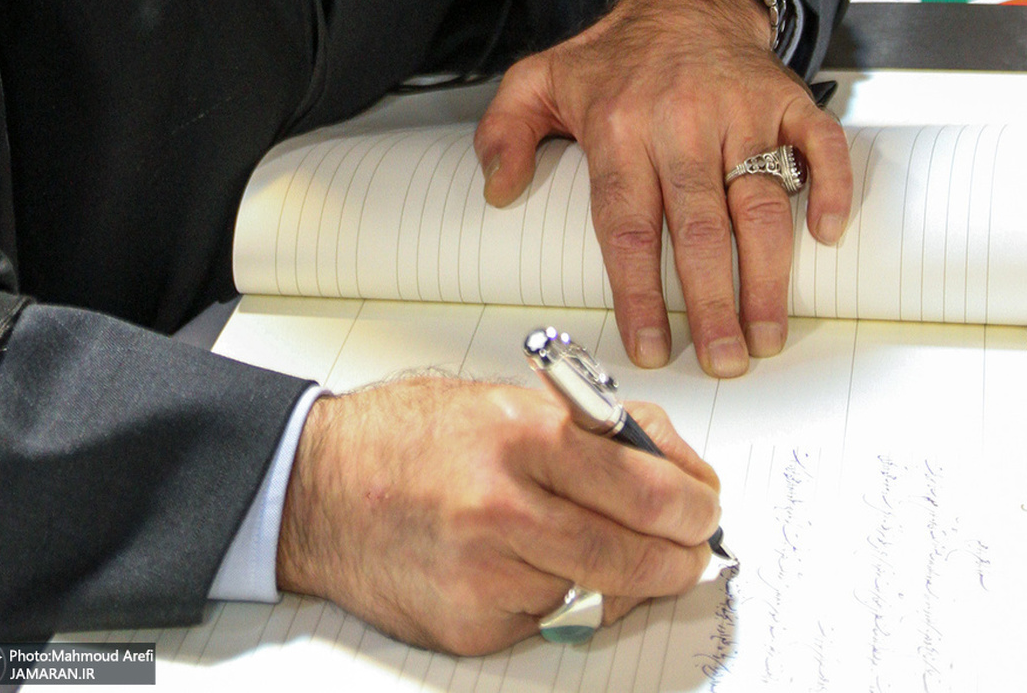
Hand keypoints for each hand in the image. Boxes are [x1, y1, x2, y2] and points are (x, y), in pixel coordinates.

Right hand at [276, 377, 720, 655]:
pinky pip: (553, 621)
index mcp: (523, 435)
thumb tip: (679, 471)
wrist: (322, 487)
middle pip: (638, 556)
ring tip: (601, 547)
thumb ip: (601, 428)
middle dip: (681, 556)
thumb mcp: (511, 400)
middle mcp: (504, 507)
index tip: (704, 508)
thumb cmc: (415, 437)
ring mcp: (486, 574)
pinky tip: (530, 565)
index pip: (648, 489)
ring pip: (603, 595)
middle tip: (687, 548)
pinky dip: (562, 598)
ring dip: (621, 578)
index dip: (695, 505)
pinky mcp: (472, 625)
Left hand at [475, 0, 851, 376]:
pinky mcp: (786, 99)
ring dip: (768, 276)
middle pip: (699, 229)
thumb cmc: (612, 59)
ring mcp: (740, 110)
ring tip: (767, 335)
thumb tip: (498, 190)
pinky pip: (819, 145)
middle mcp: (681, 121)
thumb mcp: (537, 81)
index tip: (651, 346)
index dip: (640, 293)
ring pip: (760, 203)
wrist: (682, 0)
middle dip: (711, 305)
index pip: (627, 226)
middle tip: (722, 362)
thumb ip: (504, 133)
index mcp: (618, 127)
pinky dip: (831, 188)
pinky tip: (828, 237)